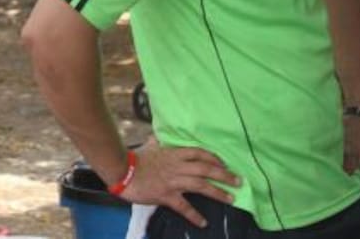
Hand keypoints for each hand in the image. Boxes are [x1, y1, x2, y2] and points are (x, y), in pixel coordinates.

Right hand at [119, 138, 239, 228]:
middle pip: (206, 168)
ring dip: (217, 192)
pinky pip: (183, 206)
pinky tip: (203, 222)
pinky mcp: (166, 195)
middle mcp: (177, 166)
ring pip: (200, 185)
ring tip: (231, 198)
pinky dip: (194, 215)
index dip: (214, 158)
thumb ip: (155, 143)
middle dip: (224, 175)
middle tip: (238, 181)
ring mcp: (173, 181)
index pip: (199, 153)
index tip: (224, 164)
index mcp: (173, 154)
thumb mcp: (148, 147)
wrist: (122, 170)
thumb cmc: (134, 159)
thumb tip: (156, 137)